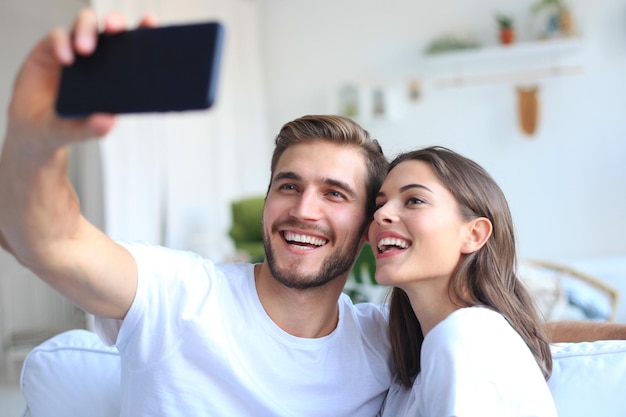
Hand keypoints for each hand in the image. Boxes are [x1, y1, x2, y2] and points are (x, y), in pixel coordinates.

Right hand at [6, 8, 156, 154]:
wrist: (35, 127)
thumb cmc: (67, 125)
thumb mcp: (80, 131)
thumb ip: (95, 128)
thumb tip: (109, 122)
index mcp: (118, 74)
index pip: (136, 49)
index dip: (146, 33)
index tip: (151, 24)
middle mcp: (100, 57)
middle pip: (112, 28)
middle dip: (116, 23)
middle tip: (114, 29)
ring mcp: (75, 50)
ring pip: (86, 23)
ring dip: (87, 30)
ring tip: (85, 49)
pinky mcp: (52, 48)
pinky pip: (58, 36)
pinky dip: (61, 43)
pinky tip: (65, 59)